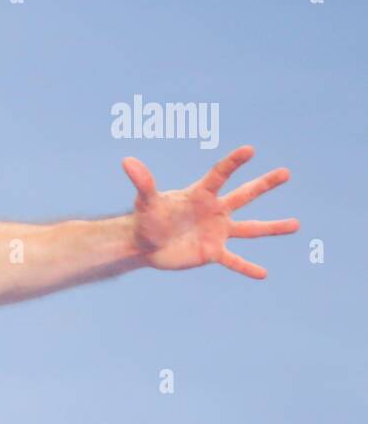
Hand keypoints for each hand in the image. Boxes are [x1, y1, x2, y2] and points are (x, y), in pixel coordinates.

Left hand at [122, 146, 298, 278]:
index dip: (233, 163)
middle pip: (244, 195)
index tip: (249, 150)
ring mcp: (216, 231)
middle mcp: (214, 211)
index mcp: (200, 194)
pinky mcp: (212, 252)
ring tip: (295, 224)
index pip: (220, 175)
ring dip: (272, 227)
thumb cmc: (146, 218)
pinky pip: (234, 260)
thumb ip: (143, 183)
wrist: (145, 244)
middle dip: (264, 184)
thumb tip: (127, 161)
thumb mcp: (146, 202)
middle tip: (286, 173)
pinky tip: (263, 274)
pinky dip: (247, 267)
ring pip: (250, 228)